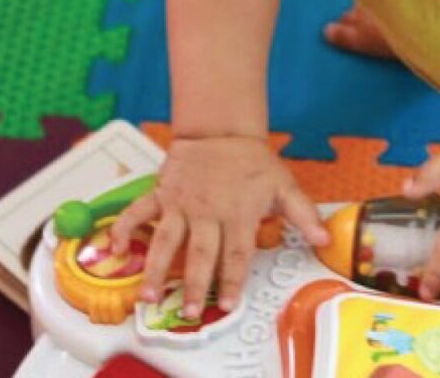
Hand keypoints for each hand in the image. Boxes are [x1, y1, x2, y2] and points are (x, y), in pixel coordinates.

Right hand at [108, 135, 328, 316]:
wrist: (221, 128)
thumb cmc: (252, 161)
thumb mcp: (284, 185)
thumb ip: (303, 215)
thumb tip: (324, 241)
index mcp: (238, 213)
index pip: (236, 253)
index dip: (232, 279)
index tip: (228, 303)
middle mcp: (208, 211)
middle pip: (200, 253)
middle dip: (193, 284)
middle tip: (187, 311)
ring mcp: (181, 203)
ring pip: (165, 240)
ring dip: (155, 269)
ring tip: (146, 296)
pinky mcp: (162, 193)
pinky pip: (138, 213)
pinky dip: (124, 230)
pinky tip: (115, 251)